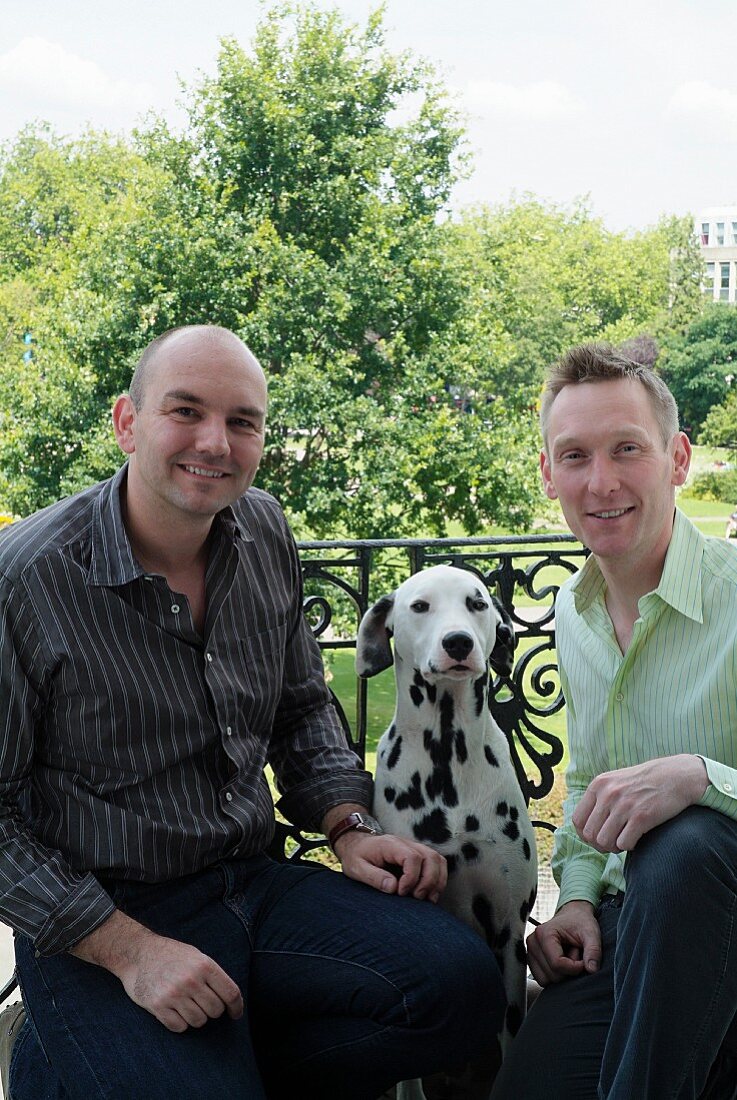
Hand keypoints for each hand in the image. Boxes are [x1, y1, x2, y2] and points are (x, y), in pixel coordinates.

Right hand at [71, 911, 242, 1032]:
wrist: (138, 953)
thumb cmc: (171, 955)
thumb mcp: (196, 956)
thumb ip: (212, 974)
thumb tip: (230, 999)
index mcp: (204, 965)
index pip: (230, 993)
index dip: (237, 1007)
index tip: (235, 1014)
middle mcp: (191, 980)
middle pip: (215, 1010)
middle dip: (212, 1010)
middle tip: (202, 1003)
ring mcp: (174, 994)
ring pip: (199, 1021)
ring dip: (196, 1017)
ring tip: (187, 1005)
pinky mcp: (158, 1006)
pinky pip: (180, 1027)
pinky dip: (180, 1023)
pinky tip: (175, 1012)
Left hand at [334, 831, 447, 902]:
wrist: (357, 844)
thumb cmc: (356, 856)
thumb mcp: (357, 868)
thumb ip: (374, 877)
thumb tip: (393, 887)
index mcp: (390, 845)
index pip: (412, 857)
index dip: (411, 877)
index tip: (401, 892)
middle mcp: (406, 843)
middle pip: (430, 857)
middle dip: (428, 881)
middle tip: (416, 898)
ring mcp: (415, 848)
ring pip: (438, 860)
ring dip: (437, 881)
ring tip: (426, 898)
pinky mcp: (419, 856)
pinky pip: (438, 864)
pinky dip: (438, 879)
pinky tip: (429, 894)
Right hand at [526, 900, 600, 985]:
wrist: (573, 916)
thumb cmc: (581, 922)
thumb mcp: (591, 933)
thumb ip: (593, 950)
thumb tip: (592, 970)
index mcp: (544, 933)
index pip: (557, 964)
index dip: (574, 968)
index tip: (584, 960)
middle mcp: (533, 942)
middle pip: (552, 975)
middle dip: (568, 970)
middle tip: (575, 953)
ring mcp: (530, 952)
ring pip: (545, 980)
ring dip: (561, 974)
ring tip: (568, 957)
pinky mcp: (531, 960)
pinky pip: (542, 980)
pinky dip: (555, 975)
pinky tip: (561, 962)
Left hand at [572, 754, 708, 852]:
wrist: (676, 776)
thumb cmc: (644, 782)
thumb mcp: (615, 782)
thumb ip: (599, 799)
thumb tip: (584, 828)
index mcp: (598, 785)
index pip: (578, 820)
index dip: (585, 835)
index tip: (597, 837)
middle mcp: (608, 794)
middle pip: (590, 834)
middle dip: (600, 844)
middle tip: (613, 842)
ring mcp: (624, 805)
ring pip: (604, 842)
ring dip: (613, 847)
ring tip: (623, 840)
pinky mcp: (642, 817)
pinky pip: (624, 844)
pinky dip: (628, 846)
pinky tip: (636, 839)